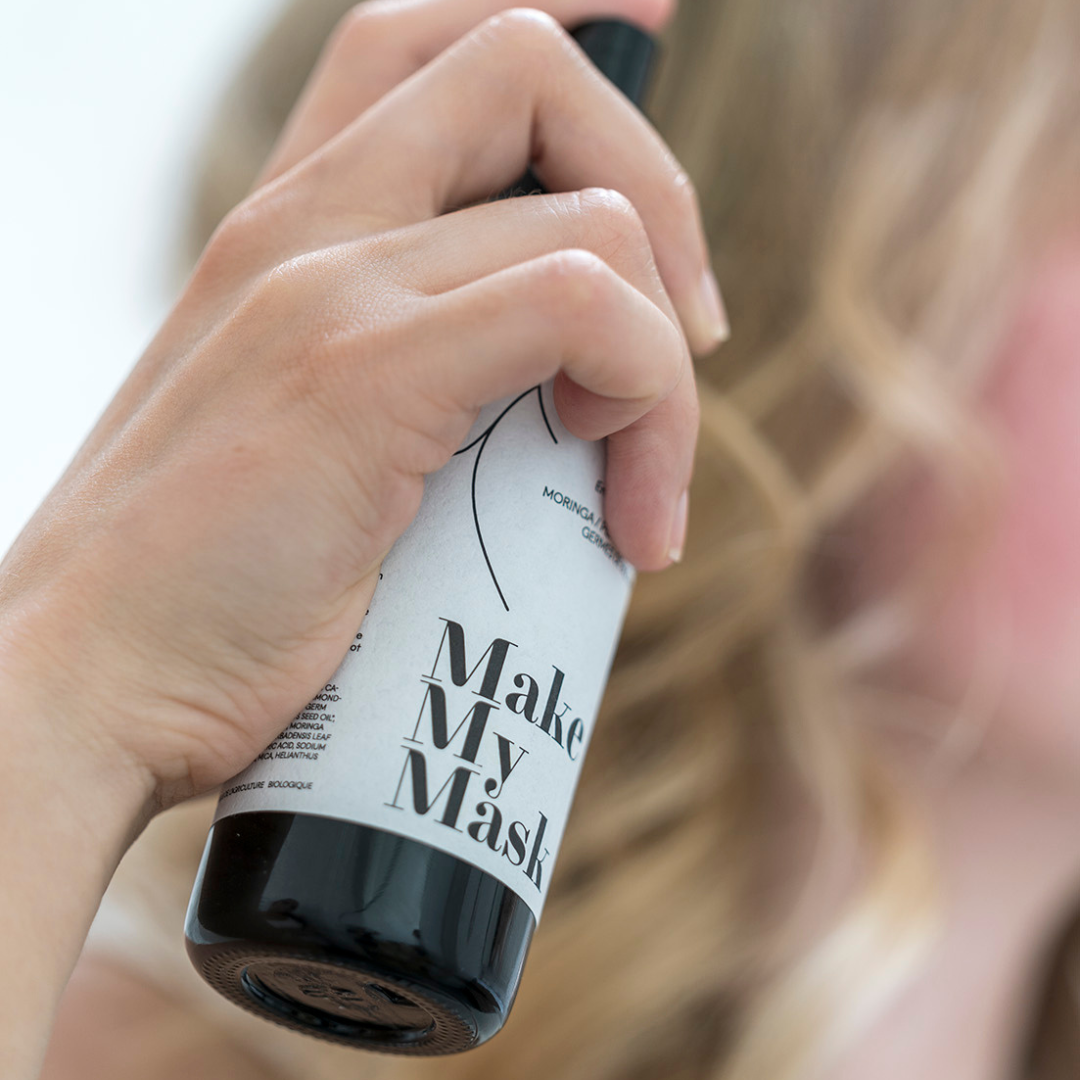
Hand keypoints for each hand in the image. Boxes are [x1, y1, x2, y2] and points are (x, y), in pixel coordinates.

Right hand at [0, 0, 722, 816]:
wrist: (83, 684)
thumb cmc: (202, 595)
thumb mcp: (301, 449)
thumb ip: (400, 388)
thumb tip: (544, 404)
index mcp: (287, 231)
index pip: (423, 45)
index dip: (559, 35)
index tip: (645, 44)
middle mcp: (305, 227)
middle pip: (526, 69)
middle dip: (660, 191)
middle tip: (691, 339)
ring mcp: (328, 288)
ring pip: (594, 214)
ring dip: (669, 359)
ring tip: (640, 485)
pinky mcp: (359, 376)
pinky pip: (579, 305)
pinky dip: (647, 402)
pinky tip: (625, 512)